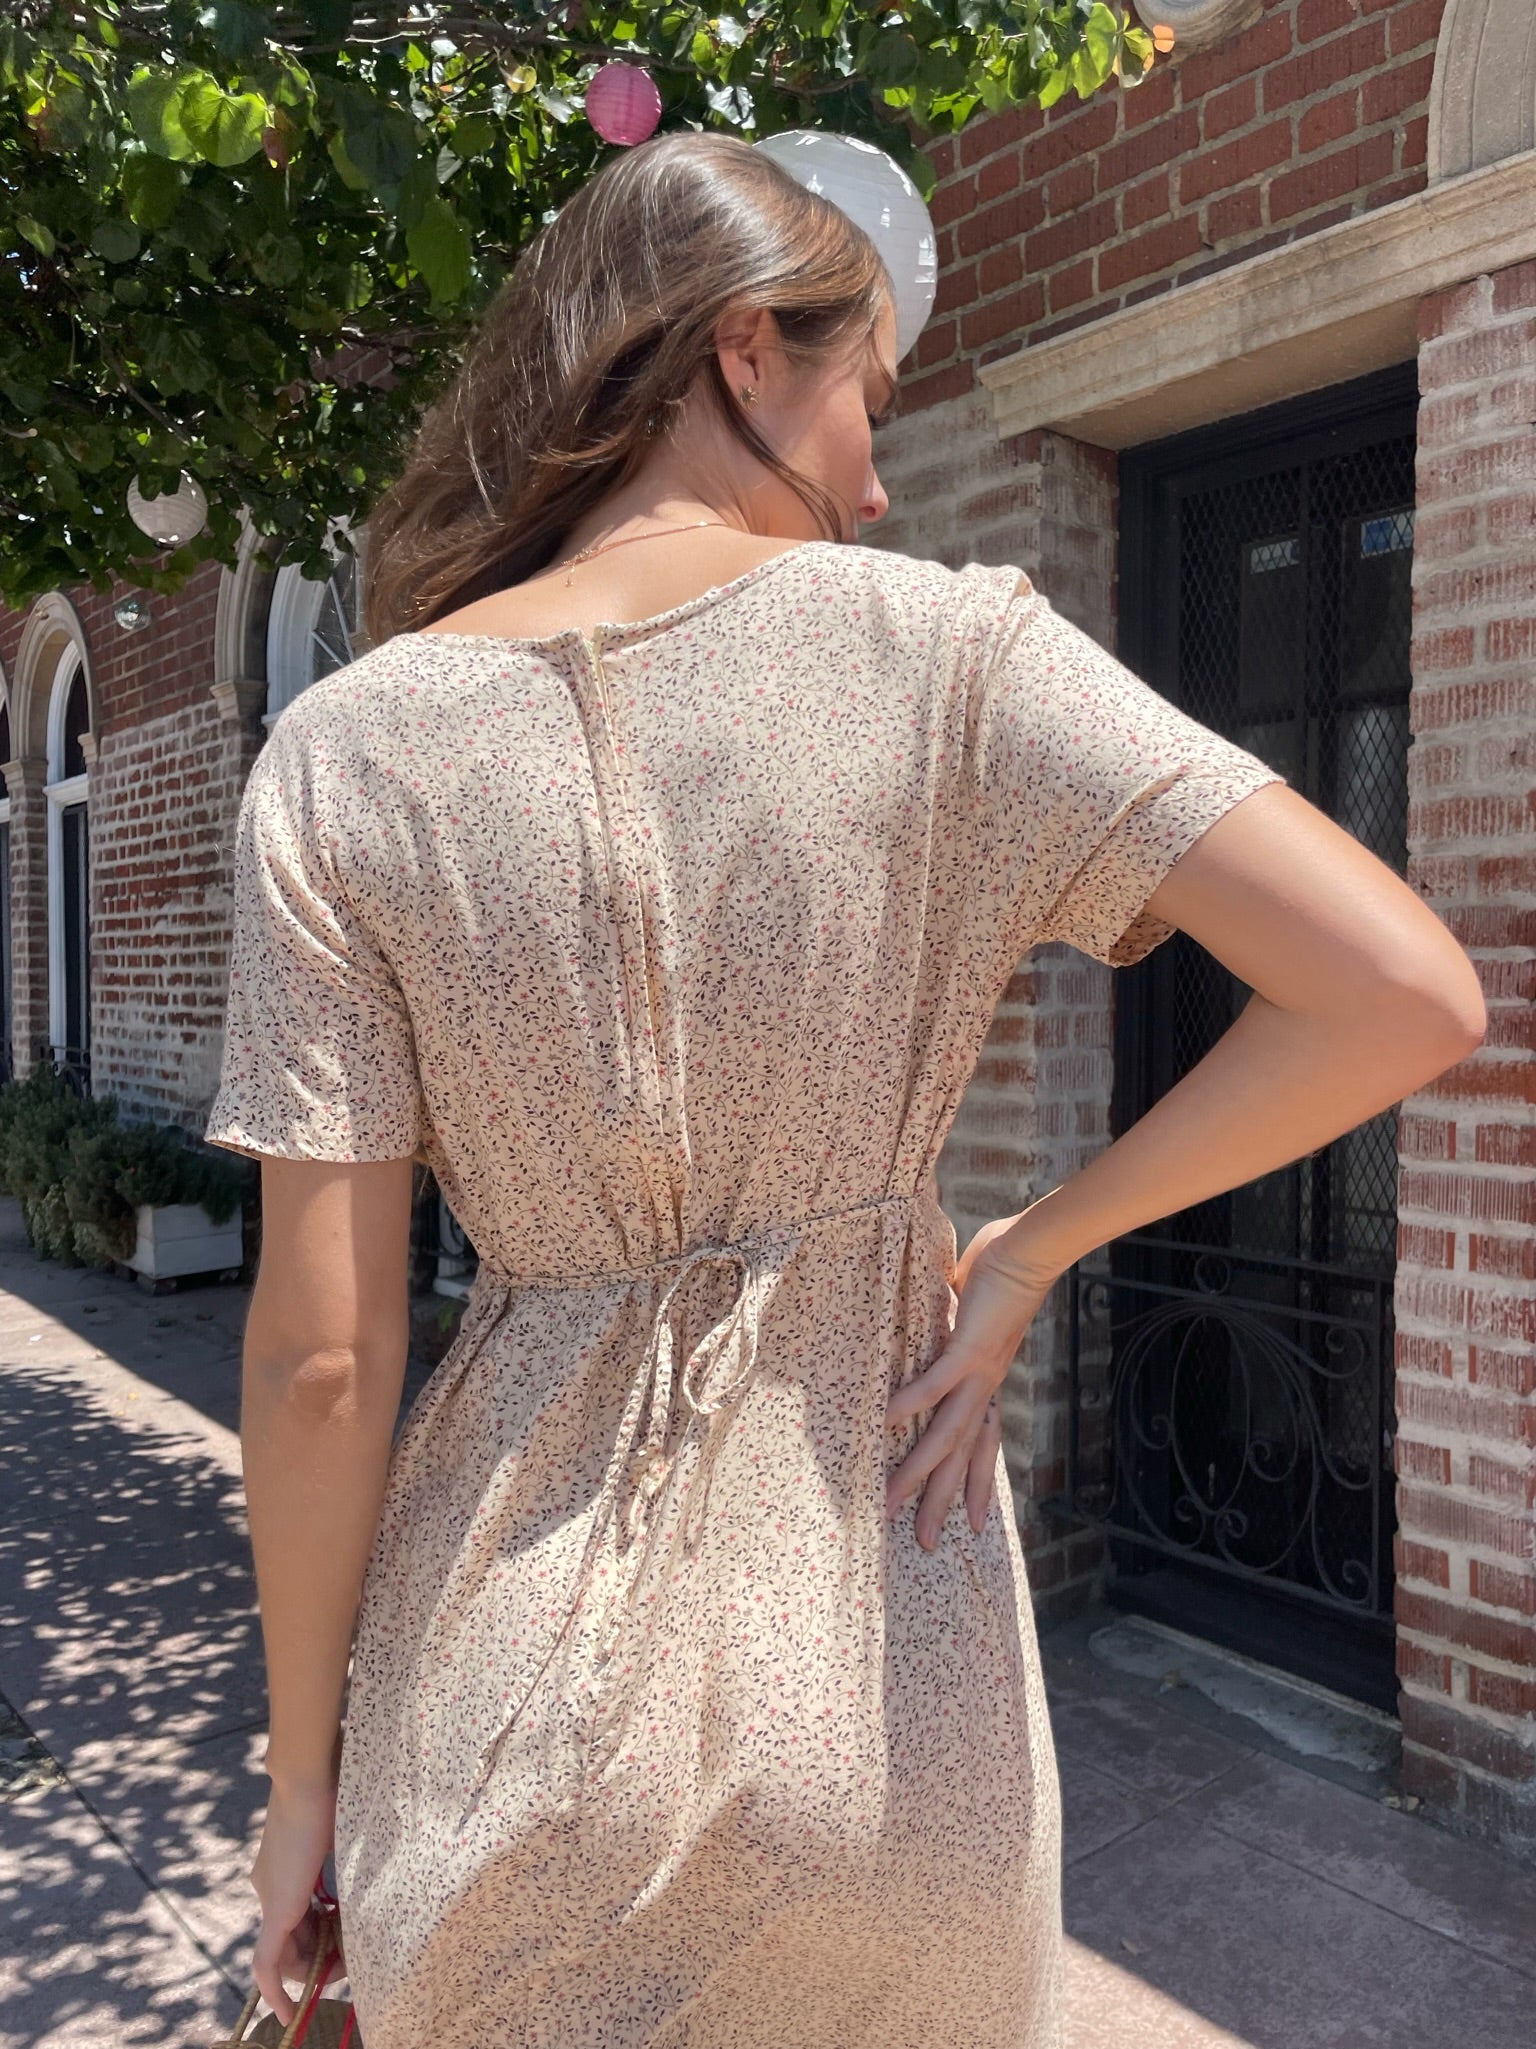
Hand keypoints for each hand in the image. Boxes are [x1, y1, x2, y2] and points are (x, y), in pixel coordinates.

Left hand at [249, 1774, 343, 2025]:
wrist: (307, 1776)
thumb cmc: (333, 1789)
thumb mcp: (343, 1831)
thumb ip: (348, 1854)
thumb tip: (384, 1849)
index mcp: (284, 1869)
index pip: (300, 1918)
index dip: (322, 1937)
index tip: (348, 1943)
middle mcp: (271, 1887)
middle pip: (293, 1940)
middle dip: (321, 1958)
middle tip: (352, 1962)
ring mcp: (270, 1898)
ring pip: (285, 1953)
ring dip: (312, 1969)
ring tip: (344, 1971)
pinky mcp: (275, 1909)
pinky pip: (266, 1963)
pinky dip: (275, 1989)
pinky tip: (288, 2012)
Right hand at [883, 1213, 1058, 1549]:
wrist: (1030, 1251)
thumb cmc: (1003, 1272)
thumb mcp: (971, 1312)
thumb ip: (950, 1325)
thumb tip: (932, 1317)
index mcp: (989, 1381)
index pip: (984, 1443)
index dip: (977, 1483)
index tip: (974, 1524)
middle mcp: (986, 1386)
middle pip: (962, 1457)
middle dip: (943, 1502)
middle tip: (925, 1544)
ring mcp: (979, 1372)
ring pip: (947, 1435)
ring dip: (920, 1472)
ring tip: (890, 1500)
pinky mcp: (968, 1350)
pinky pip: (935, 1384)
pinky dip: (912, 1403)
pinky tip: (887, 1421)